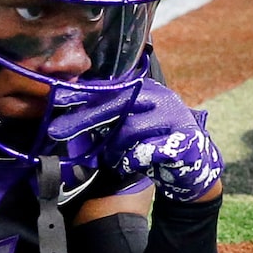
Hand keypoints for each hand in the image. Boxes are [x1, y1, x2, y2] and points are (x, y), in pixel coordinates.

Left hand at [55, 65, 223, 202]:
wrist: (195, 164)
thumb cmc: (156, 142)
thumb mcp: (133, 123)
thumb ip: (109, 118)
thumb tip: (68, 119)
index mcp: (147, 89)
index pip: (111, 88)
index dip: (82, 94)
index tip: (57, 99)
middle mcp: (161, 98)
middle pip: (116, 104)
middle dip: (84, 119)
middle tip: (57, 130)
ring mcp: (173, 118)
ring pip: (129, 129)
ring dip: (114, 148)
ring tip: (111, 159)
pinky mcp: (181, 142)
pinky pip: (145, 152)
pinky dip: (133, 161)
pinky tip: (130, 164)